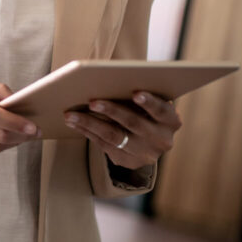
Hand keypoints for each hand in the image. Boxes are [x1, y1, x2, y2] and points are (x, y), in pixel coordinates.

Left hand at [64, 91, 181, 169]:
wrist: (150, 140)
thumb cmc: (146, 109)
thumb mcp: (152, 103)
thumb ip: (139, 94)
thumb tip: (106, 80)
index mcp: (171, 121)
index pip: (161, 110)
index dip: (149, 102)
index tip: (136, 93)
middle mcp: (162, 140)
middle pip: (133, 123)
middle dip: (111, 110)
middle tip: (91, 101)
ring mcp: (145, 153)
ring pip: (114, 136)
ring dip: (90, 123)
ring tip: (70, 114)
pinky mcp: (128, 161)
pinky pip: (104, 145)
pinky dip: (87, 131)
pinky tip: (73, 122)